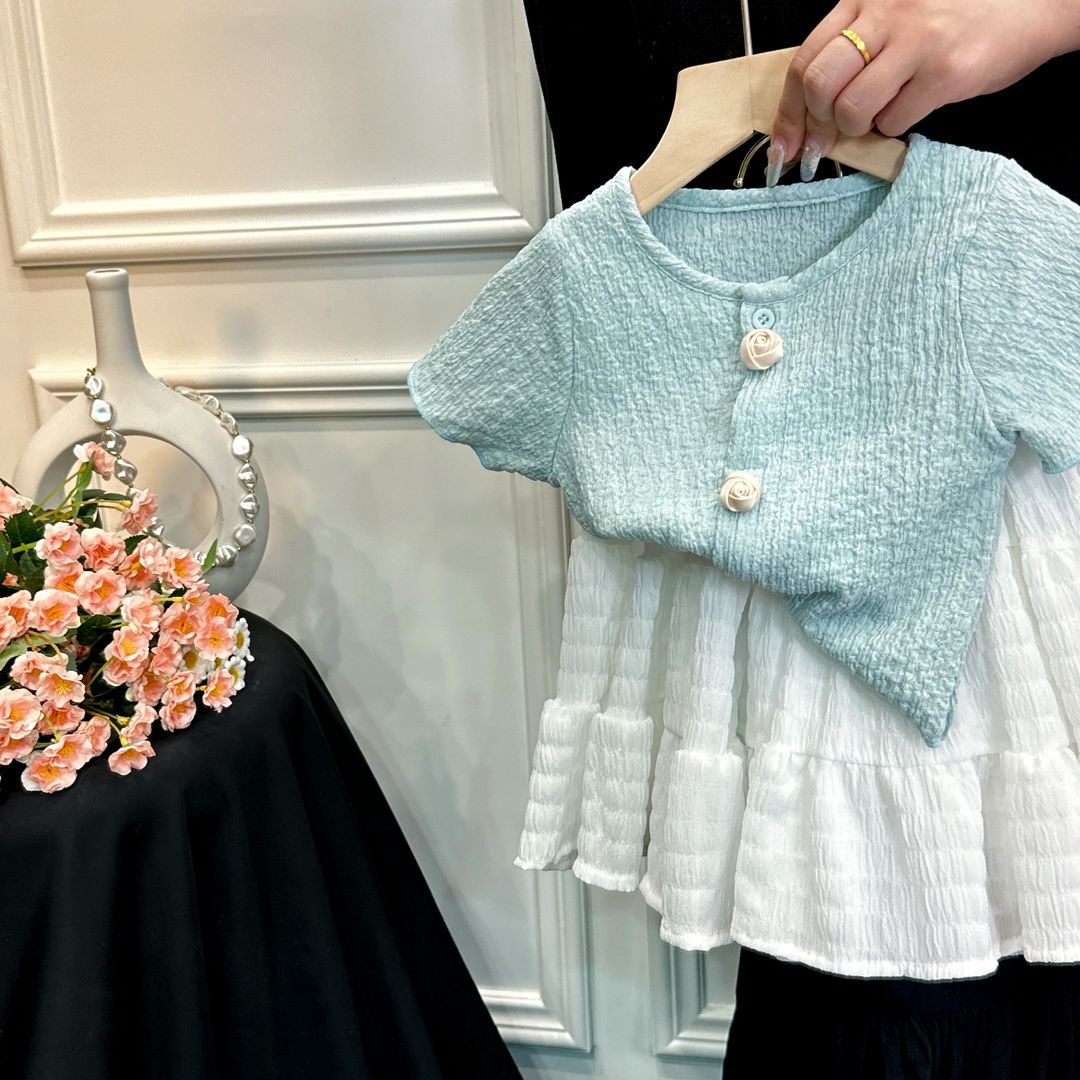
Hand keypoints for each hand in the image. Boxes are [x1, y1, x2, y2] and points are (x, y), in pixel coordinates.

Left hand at [765, 0, 1079, 185]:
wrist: (1034, 4)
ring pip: (851, 110)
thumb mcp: (895, 16)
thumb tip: (806, 113)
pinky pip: (893, 122)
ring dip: (858, 128)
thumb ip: (852, 49)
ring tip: (883, 111)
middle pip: (819, 86)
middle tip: (830, 138)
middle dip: (818, 125)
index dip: (788, 113)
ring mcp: (917, 42)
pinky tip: (915, 104)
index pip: (805, 61)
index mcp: (865, 0)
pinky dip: (895, 127)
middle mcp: (887, 14)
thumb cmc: (958, 15)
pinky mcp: (945, 73)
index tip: (784, 145)